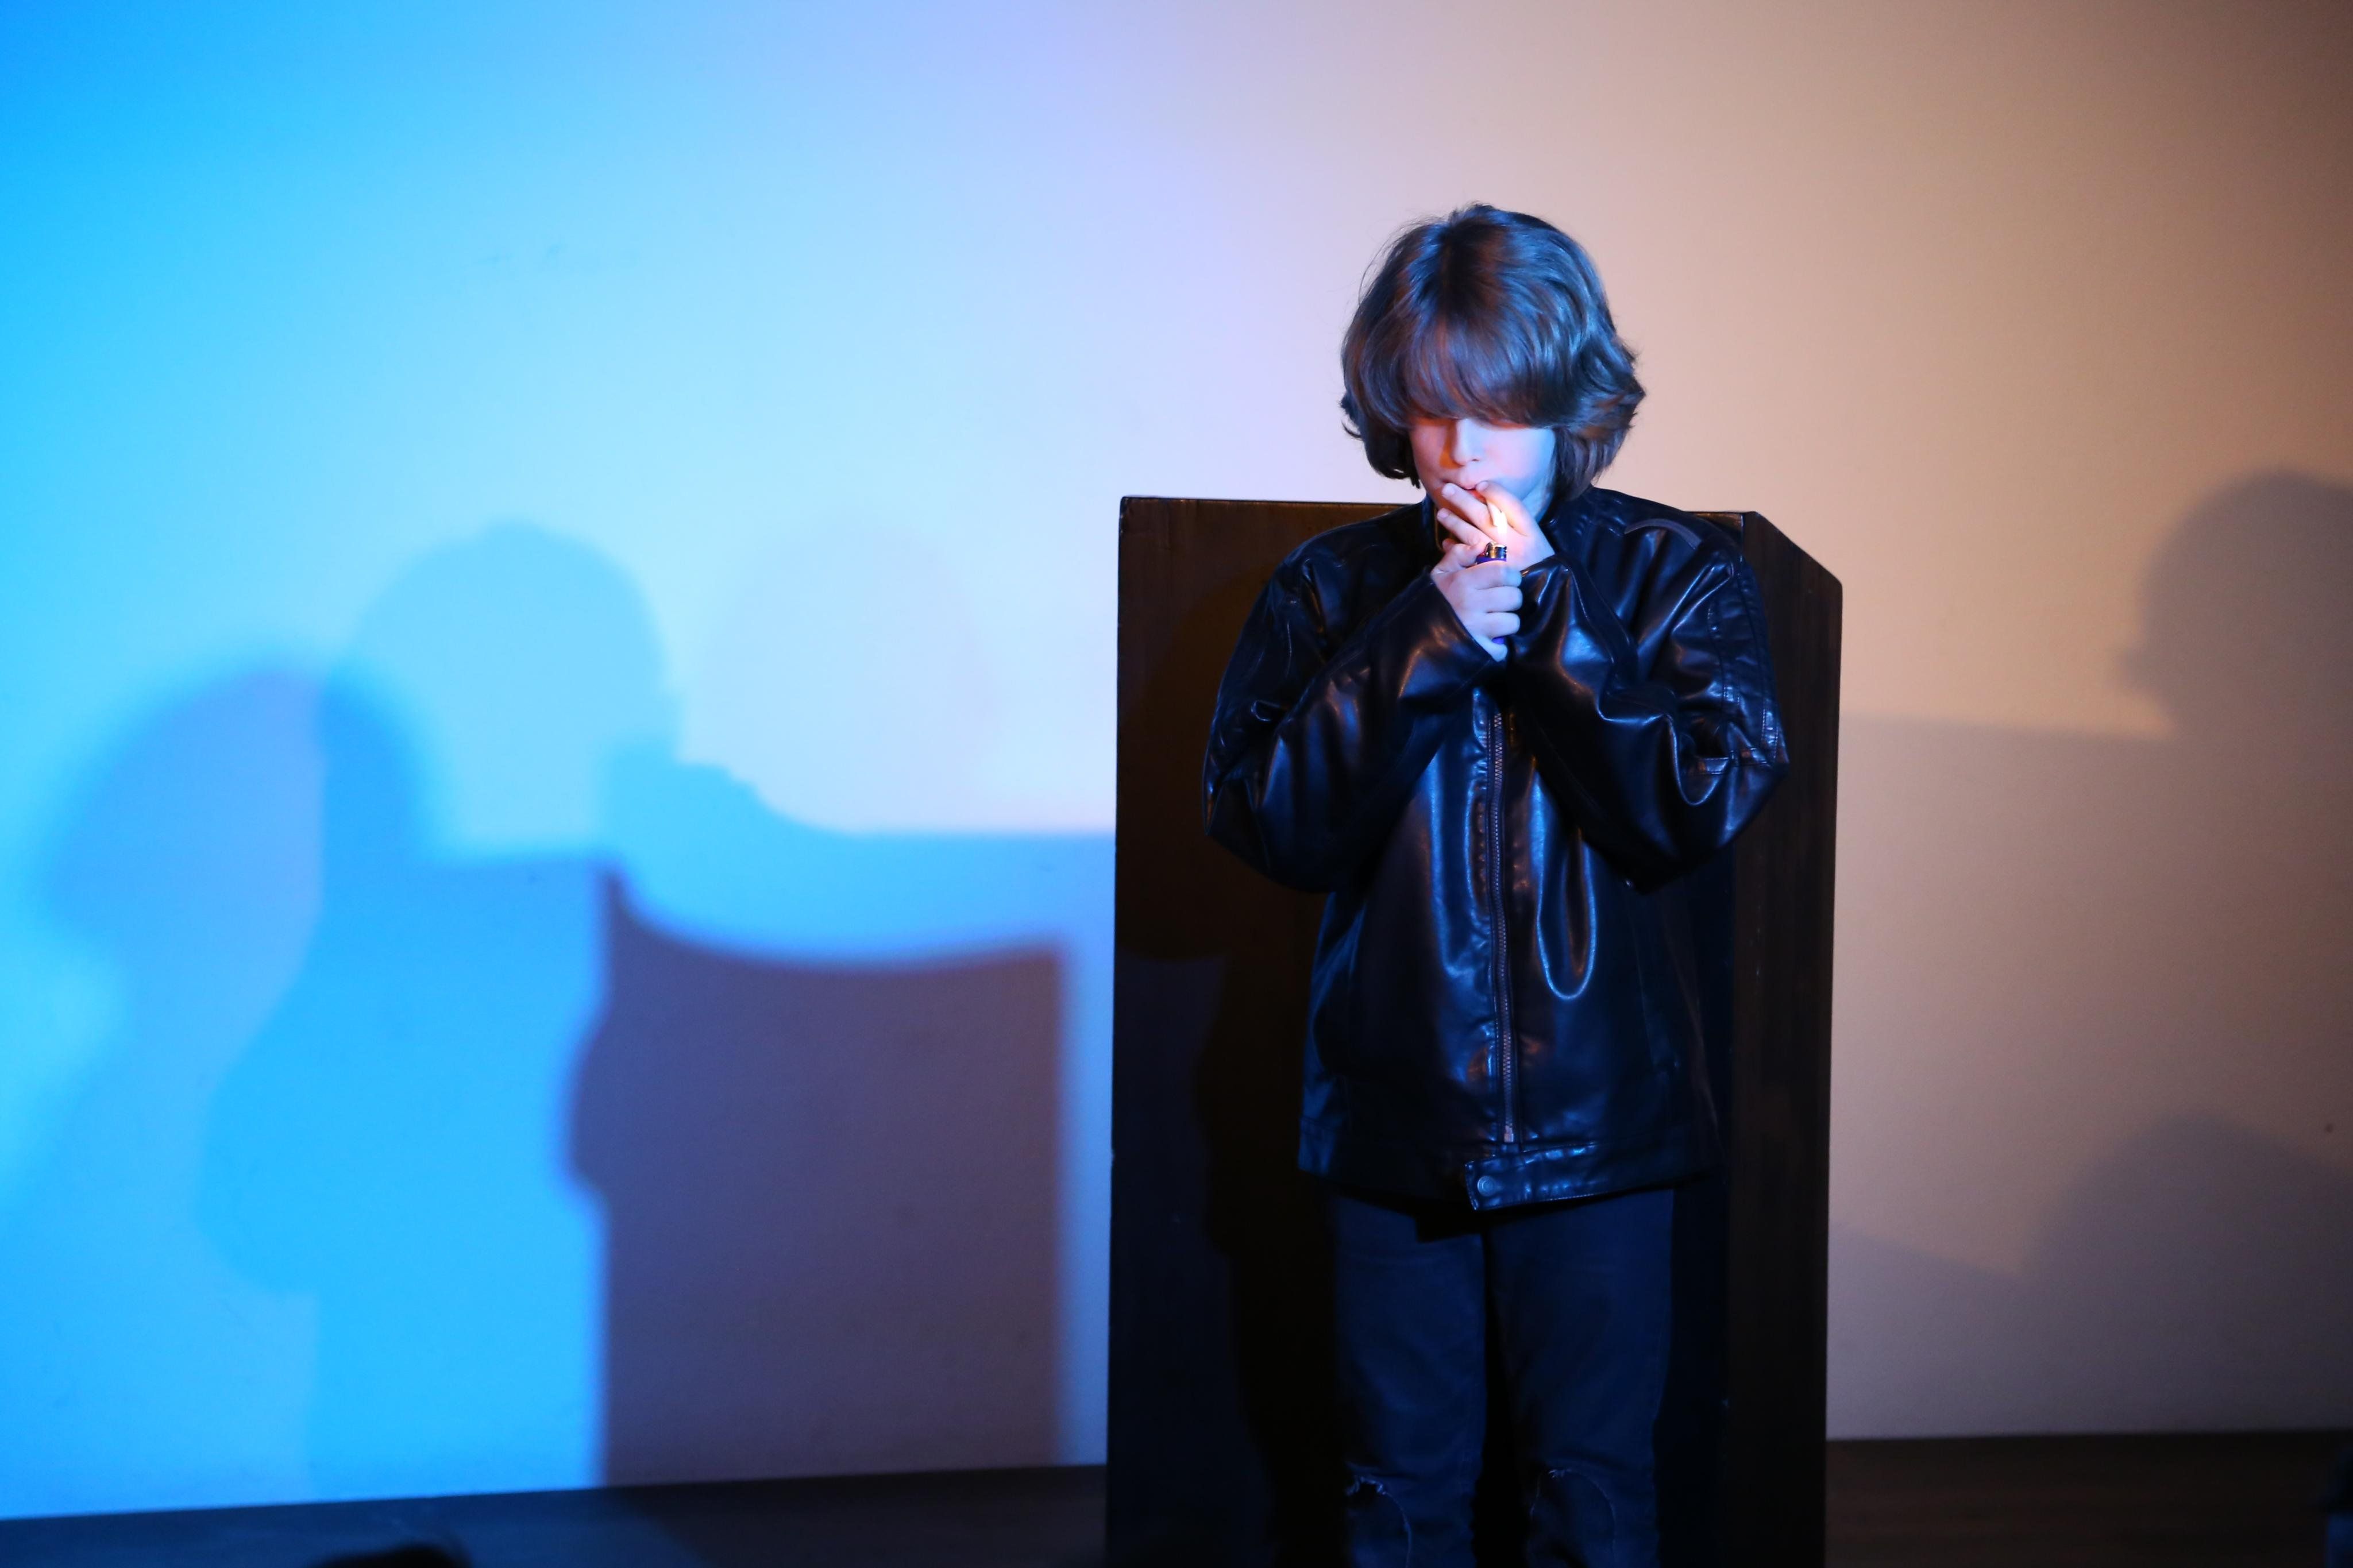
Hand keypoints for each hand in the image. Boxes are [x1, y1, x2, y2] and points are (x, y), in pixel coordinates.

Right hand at [1431, 538, 1522, 659]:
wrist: (1410, 636)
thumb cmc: (1432, 600)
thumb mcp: (1439, 574)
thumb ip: (1458, 555)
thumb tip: (1480, 545)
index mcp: (1463, 581)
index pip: (1503, 572)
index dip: (1511, 576)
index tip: (1506, 581)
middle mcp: (1471, 603)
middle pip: (1513, 597)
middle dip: (1510, 599)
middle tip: (1499, 602)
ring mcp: (1476, 628)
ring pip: (1512, 622)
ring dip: (1506, 623)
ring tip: (1493, 622)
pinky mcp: (1478, 650)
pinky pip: (1502, 648)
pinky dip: (1497, 647)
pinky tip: (1486, 640)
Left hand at [1434, 481, 1555, 570]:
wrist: (1545, 595)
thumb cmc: (1537, 564)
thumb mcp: (1536, 541)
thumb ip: (1517, 525)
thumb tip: (1488, 503)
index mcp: (1532, 534)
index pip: (1513, 506)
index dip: (1496, 493)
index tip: (1480, 484)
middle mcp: (1517, 545)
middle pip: (1488, 517)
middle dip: (1465, 501)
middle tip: (1447, 489)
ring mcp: (1502, 561)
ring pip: (1474, 536)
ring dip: (1455, 522)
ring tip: (1441, 513)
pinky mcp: (1490, 576)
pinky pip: (1468, 558)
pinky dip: (1456, 549)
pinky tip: (1447, 542)